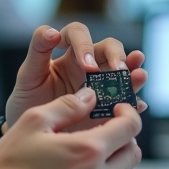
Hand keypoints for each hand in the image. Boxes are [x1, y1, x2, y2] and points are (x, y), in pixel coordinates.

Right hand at [0, 89, 141, 168]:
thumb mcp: (32, 122)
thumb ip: (67, 106)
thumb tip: (88, 97)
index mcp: (87, 152)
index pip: (131, 127)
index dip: (129, 113)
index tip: (118, 110)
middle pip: (132, 154)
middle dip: (124, 138)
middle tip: (105, 131)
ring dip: (102, 163)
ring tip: (69, 158)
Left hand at [4, 23, 146, 127]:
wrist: (31, 137)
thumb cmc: (28, 101)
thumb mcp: (28, 76)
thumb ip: (38, 52)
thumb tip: (51, 31)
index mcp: (67, 54)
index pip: (79, 34)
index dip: (84, 43)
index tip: (86, 65)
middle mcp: (87, 67)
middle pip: (109, 48)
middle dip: (117, 56)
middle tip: (119, 70)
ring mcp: (100, 88)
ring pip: (124, 73)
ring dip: (134, 73)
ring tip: (140, 75)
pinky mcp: (108, 109)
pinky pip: (126, 102)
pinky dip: (133, 103)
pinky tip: (136, 105)